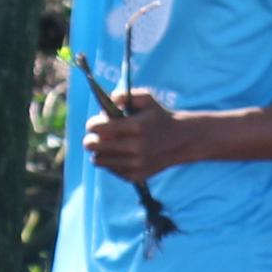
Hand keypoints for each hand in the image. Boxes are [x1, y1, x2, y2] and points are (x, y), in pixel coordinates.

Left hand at [81, 92, 195, 182]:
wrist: (182, 140)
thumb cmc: (159, 116)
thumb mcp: (146, 99)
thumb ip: (125, 95)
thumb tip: (108, 101)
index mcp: (136, 127)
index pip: (99, 128)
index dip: (92, 125)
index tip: (93, 125)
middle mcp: (135, 147)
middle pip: (95, 146)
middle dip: (90, 140)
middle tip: (93, 137)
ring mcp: (136, 164)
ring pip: (99, 160)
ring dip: (98, 152)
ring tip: (104, 146)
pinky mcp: (136, 176)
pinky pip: (111, 170)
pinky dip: (111, 163)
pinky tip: (118, 155)